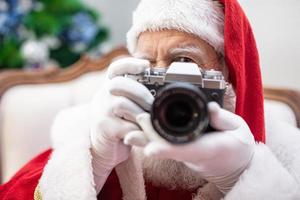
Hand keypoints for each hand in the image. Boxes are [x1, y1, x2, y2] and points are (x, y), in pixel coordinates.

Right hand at [90, 57, 152, 192]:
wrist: (104, 148)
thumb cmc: (121, 125)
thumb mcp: (127, 107)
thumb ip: (137, 98)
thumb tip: (163, 91)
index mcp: (110, 88)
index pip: (116, 69)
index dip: (129, 64)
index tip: (145, 65)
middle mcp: (102, 96)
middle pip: (119, 83)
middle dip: (140, 92)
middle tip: (152, 104)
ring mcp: (101, 111)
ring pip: (123, 104)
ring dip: (141, 113)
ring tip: (149, 122)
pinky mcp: (104, 128)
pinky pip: (126, 126)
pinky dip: (139, 131)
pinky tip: (143, 135)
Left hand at [135, 102, 254, 193]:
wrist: (234, 164)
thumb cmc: (237, 146)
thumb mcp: (238, 130)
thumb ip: (224, 120)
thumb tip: (211, 107)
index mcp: (208, 149)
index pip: (185, 150)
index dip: (166, 150)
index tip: (150, 149)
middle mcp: (192, 154)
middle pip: (166, 148)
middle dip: (150, 135)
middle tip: (138, 118)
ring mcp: (185, 155)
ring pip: (162, 147)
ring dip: (145, 137)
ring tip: (133, 123)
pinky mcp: (181, 151)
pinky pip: (164, 144)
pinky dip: (150, 137)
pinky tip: (139, 129)